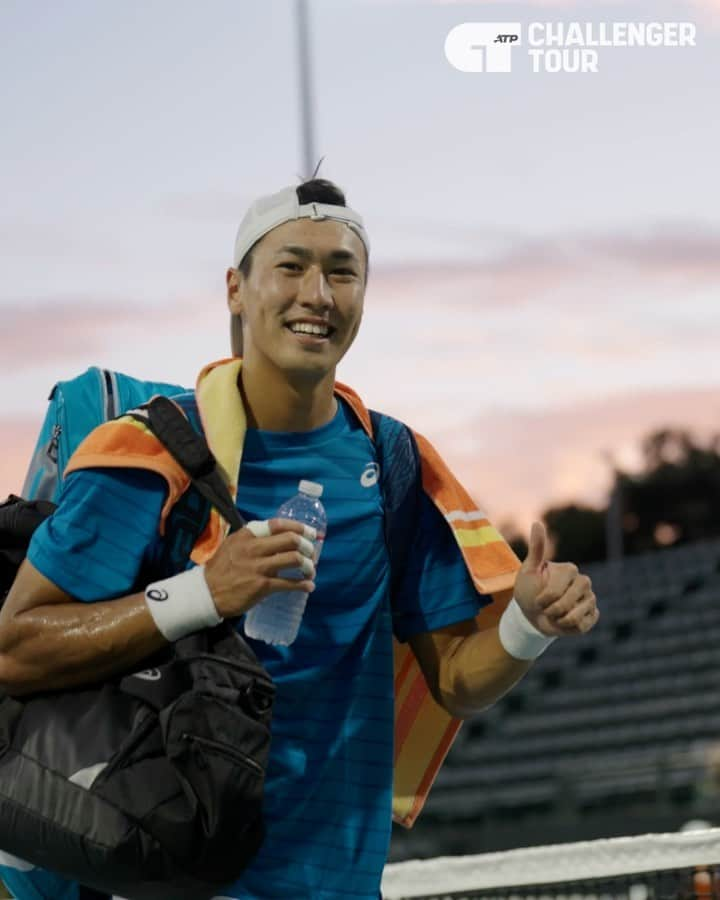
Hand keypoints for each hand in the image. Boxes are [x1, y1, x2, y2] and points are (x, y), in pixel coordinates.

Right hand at [204, 518, 316, 618]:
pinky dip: (303, 585)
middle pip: (291, 540)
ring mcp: (259, 567)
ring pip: (294, 559)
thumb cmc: (221, 568)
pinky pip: (289, 583)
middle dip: (307, 546)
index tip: (311, 533)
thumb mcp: (232, 544)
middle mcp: (254, 548)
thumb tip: (277, 536)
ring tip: (310, 570)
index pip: (279, 524)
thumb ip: (253, 538)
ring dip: (308, 565)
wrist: (206, 593)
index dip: (299, 527)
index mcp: (248, 536)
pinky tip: (308, 586)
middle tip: (311, 553)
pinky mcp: (262, 586)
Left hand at [514, 522, 598, 636]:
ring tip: (555, 615)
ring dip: (559, 620)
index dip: (543, 600)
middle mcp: (584, 582)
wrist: (532, 614)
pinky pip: (584, 626)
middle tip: (545, 609)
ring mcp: (590, 598)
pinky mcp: (593, 615)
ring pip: (576, 616)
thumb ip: (536, 548)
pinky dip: (570, 628)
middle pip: (568, 603)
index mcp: (570, 569)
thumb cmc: (529, 590)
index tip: (537, 599)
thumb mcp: (528, 569)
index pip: (557, 591)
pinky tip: (565, 621)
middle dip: (551, 611)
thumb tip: (537, 523)